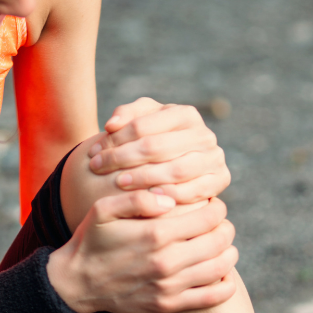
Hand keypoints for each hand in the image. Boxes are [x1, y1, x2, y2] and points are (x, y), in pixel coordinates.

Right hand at [46, 190, 237, 312]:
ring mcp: (169, 286)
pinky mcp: (168, 305)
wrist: (77, 283)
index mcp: (156, 234)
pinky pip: (212, 297)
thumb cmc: (92, 240)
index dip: (217, 207)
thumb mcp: (104, 208)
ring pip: (221, 267)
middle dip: (225, 227)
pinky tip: (223, 274)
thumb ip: (138, 197)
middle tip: (219, 223)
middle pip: (220, 240)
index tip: (211, 204)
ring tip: (221, 244)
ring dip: (229, 252)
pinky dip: (226, 285)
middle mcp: (167, 261)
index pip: (209, 216)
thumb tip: (171, 198)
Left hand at [86, 97, 230, 203]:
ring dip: (144, 178)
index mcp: (185, 114)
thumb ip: (125, 116)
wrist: (177, 168)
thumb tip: (112, 125)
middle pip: (157, 146)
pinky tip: (148, 197)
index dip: (114, 140)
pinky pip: (195, 190)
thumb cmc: (153, 142)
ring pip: (176, 169)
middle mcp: (204, 134)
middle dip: (123, 158)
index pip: (143, 125)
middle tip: (99, 169)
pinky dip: (171, 195)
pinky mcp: (220, 180)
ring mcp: (214, 157)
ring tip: (119, 183)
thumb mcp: (140, 123)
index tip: (92, 153)